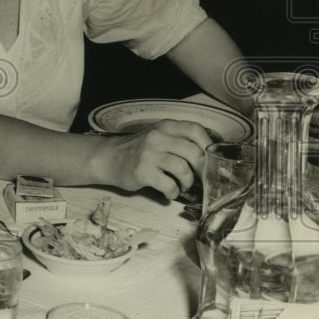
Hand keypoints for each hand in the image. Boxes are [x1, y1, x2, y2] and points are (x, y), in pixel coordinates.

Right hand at [98, 119, 212, 198]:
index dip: (207, 144)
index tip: (210, 158)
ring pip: (183, 169)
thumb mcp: (157, 137)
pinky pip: (168, 184)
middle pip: (193, 152)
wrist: (108, 158)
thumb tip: (206, 158)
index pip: (195, 129)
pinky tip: (169, 191)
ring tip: (182, 186)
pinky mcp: (142, 171)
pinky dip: (173, 191)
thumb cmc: (137, 150)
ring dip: (187, 182)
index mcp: (165, 127)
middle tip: (199, 178)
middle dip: (201, 169)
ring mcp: (149, 154)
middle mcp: (158, 137)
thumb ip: (178, 140)